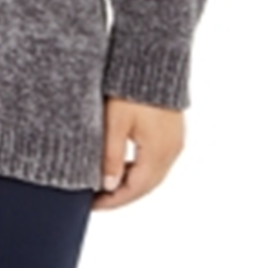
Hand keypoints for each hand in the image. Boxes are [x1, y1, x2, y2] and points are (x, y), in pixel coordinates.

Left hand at [91, 96, 184, 210]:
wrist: (153, 60)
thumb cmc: (131, 88)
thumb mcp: (115, 123)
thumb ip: (110, 156)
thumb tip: (107, 186)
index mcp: (159, 151)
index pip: (136, 188)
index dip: (113, 200)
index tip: (92, 206)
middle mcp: (171, 150)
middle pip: (146, 185)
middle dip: (121, 195)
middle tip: (96, 200)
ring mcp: (174, 141)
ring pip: (151, 174)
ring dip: (130, 182)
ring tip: (103, 185)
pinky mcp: (172, 132)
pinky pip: (155, 160)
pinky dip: (138, 168)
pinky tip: (120, 165)